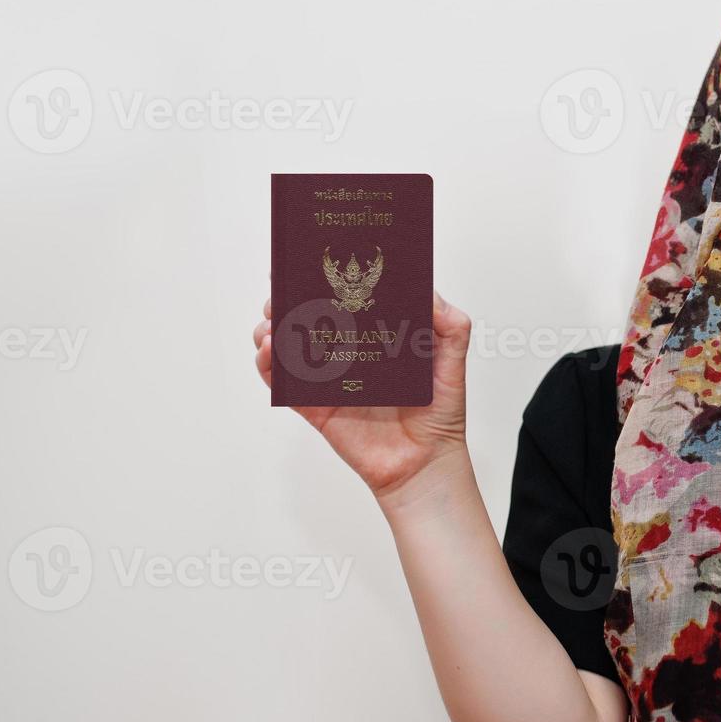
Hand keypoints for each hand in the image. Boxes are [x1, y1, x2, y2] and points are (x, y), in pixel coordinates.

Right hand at [253, 291, 473, 503]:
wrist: (426, 462)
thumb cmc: (440, 412)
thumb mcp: (452, 360)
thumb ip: (449, 325)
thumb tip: (429, 291)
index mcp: (374, 335)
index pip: (343, 299)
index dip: (323, 280)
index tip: (308, 260)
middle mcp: (347, 353)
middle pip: (306, 318)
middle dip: (287, 298)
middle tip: (282, 290)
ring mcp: (328, 380)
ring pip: (287, 347)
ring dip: (271, 328)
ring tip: (273, 322)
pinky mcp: (315, 407)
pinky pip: (283, 386)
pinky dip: (268, 367)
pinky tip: (269, 352)